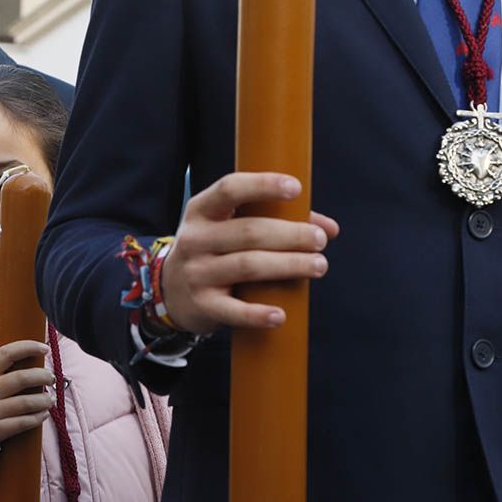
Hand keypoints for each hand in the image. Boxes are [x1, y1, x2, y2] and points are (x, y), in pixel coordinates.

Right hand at [0, 340, 55, 446]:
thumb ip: (3, 370)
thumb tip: (33, 357)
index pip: (5, 354)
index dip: (27, 347)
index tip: (44, 347)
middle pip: (20, 378)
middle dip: (42, 376)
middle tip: (51, 378)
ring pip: (25, 403)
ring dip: (44, 400)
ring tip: (51, 398)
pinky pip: (23, 423)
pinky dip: (38, 417)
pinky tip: (44, 414)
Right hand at [162, 172, 339, 335]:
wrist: (171, 291)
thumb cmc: (214, 251)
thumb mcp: (229, 227)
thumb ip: (276, 220)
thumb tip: (329, 228)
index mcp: (202, 211)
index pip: (230, 190)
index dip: (263, 186)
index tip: (296, 188)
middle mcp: (195, 239)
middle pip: (248, 232)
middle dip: (290, 234)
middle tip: (319, 240)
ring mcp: (196, 273)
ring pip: (247, 266)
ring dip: (288, 265)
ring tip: (319, 266)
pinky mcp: (202, 304)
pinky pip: (233, 310)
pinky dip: (258, 314)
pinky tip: (281, 315)